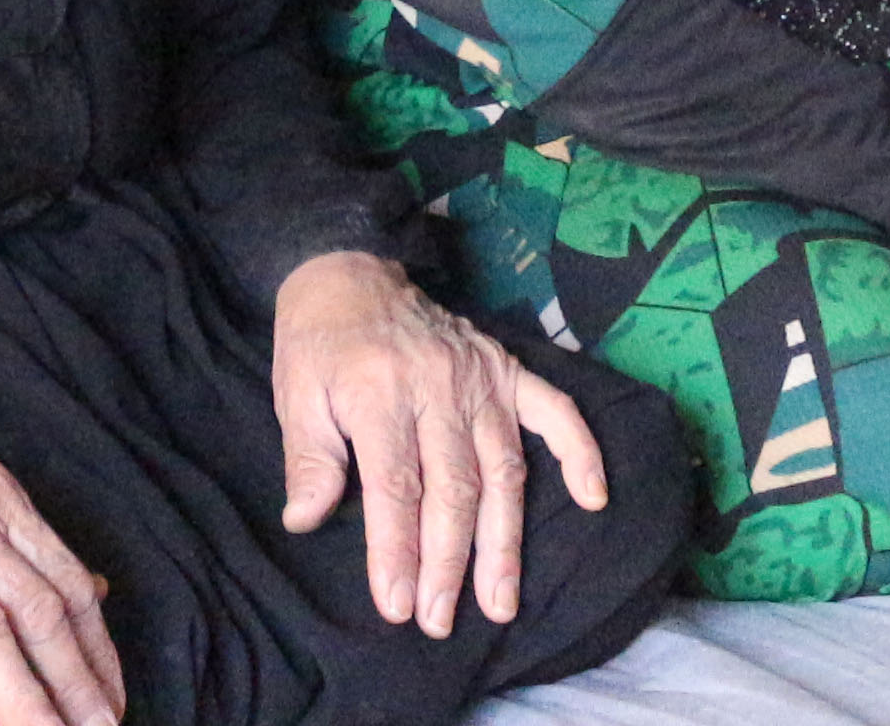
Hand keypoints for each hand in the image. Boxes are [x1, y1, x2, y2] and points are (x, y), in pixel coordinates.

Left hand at [271, 249, 613, 639]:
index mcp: (379, 393)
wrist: (351, 270)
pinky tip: (593, 497)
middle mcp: (438, 386)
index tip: (397, 606)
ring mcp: (480, 378)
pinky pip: (554, 410)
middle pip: (453, 488)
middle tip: (440, 619)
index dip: (396, 551)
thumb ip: (308, 459)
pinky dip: (579, 451)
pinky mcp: (506, 368)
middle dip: (448, 562)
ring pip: (501, 470)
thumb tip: (306, 520)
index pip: (395, 486)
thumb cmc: (319, 345)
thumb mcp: (296, 397)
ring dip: (503, 540)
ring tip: (501, 601)